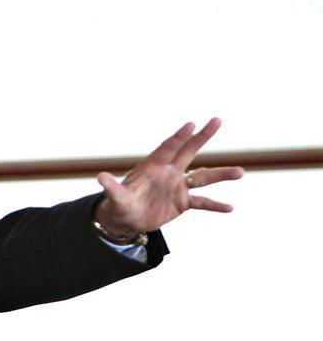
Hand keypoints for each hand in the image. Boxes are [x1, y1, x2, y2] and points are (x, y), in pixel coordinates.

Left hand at [94, 117, 243, 235]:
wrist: (127, 219)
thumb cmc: (120, 204)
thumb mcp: (116, 198)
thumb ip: (112, 188)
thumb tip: (100, 177)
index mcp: (153, 166)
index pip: (168, 148)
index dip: (178, 137)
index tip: (191, 125)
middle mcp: (169, 172)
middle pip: (189, 151)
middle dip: (202, 137)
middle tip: (217, 120)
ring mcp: (177, 186)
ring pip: (202, 178)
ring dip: (220, 175)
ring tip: (240, 172)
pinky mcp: (182, 202)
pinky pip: (202, 202)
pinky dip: (214, 205)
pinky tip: (230, 208)